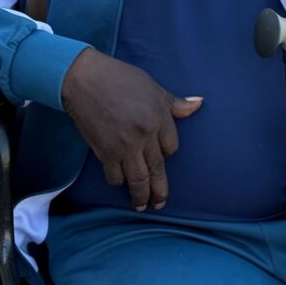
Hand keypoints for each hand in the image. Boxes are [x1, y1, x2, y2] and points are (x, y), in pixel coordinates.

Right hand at [61, 48, 202, 210]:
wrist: (86, 79)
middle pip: (158, 169)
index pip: (172, 147)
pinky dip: (118, 181)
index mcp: (159, 117)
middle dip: (159, 190)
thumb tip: (199, 103)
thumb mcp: (153, 87)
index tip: (162, 155)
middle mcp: (145, 135)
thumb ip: (175, 103)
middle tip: (160, 203)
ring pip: (138, 179)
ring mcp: (125, 146)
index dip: (167, 152)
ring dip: (140, 195)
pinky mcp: (106, 152)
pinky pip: (115, 175)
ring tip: (142, 205)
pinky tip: (120, 183)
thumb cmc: (120, 78)